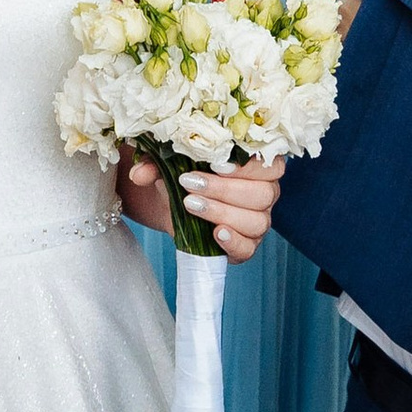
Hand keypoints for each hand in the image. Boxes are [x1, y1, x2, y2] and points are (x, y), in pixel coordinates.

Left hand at [119, 154, 283, 262]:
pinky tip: (214, 233)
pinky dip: (233, 242)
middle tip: (189, 183)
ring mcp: (258, 221)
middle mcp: (266, 193)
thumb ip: (156, 162)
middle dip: (224, 189)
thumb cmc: (183, 174)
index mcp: (259, 165)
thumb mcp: (170, 161)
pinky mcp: (246, 246)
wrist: (173, 201)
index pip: (271, 163)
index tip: (215, 163)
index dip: (247, 165)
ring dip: (222, 212)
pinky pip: (249, 249)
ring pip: (257, 221)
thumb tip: (140, 173)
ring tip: (190, 205)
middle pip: (263, 194)